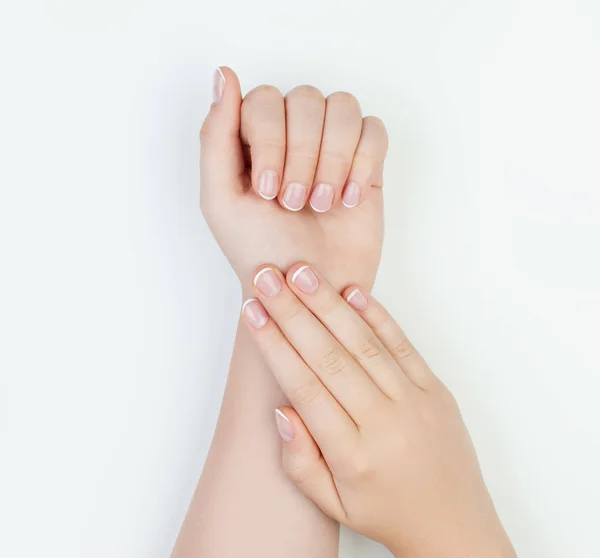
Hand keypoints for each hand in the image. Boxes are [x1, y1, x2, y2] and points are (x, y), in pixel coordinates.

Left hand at [200, 68, 387, 291]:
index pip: (263, 100)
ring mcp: (332, 146)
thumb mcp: (221, 200)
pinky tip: (350, 199)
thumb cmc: (261, 252)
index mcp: (253, 139)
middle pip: (306, 99)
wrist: (308, 292)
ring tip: (323, 204)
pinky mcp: (367, 163)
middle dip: (302, 156)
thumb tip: (224, 73)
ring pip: (343, 107)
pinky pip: (374, 131)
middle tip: (295, 203)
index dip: (269, 140)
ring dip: (333, 159)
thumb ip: (215, 136)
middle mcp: (292, 135)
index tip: (267, 191)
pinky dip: (363, 163)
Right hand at [241, 263, 523, 557]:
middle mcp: (384, 422)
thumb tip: (281, 409)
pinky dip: (377, 315)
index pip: (305, 387)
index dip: (275, 345)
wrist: (454, 526)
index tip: (253, 312)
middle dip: (294, 312)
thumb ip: (299, 461)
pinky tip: (351, 291)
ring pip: (364, 343)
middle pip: (330, 356)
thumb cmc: (386, 513)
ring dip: (329, 304)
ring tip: (301, 272)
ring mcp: (415, 401)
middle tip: (267, 277)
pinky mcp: (436, 388)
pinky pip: (403, 344)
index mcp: (353, 454)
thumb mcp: (332, 505)